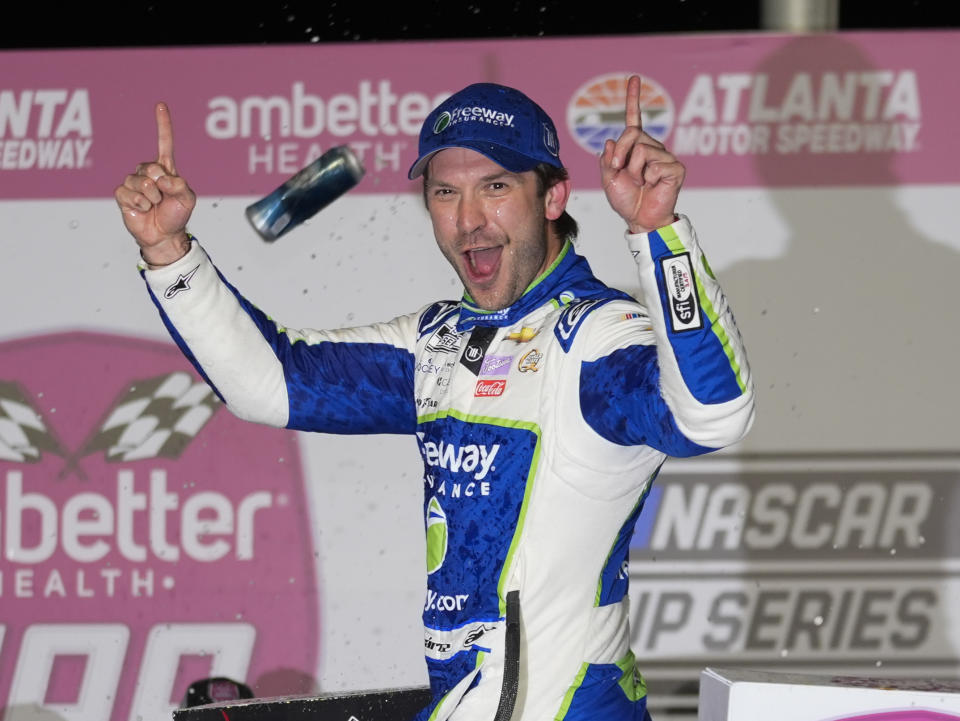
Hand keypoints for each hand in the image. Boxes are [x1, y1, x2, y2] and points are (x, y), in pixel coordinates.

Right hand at [114, 103, 195, 264]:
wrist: (164, 236)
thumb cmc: (176, 215)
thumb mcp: (188, 199)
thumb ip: (180, 186)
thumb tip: (163, 179)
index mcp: (165, 169)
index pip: (164, 143)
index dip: (163, 125)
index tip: (161, 105)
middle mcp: (148, 172)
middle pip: (151, 168)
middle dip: (161, 186)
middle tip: (163, 199)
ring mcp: (134, 182)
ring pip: (140, 182)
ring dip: (151, 198)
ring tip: (154, 206)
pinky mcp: (122, 194)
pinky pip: (129, 193)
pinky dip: (140, 204)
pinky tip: (143, 209)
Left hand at [600, 75, 684, 233]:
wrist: (640, 219)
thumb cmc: (626, 200)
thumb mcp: (608, 179)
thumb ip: (607, 160)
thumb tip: (610, 141)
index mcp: (636, 147)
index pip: (634, 119)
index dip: (633, 98)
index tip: (634, 78)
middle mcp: (652, 147)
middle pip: (632, 133)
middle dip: (620, 153)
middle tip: (621, 171)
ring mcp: (665, 157)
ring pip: (642, 150)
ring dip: (634, 170)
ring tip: (641, 183)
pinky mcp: (676, 168)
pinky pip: (655, 165)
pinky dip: (648, 178)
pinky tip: (653, 185)